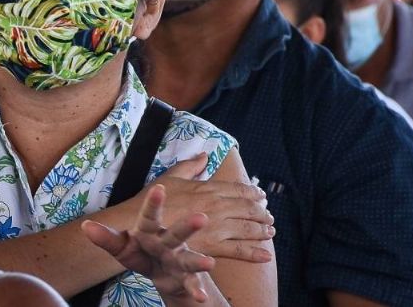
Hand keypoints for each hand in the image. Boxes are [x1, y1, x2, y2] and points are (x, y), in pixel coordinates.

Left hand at [83, 185, 215, 302]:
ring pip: (189, 259)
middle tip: (202, 218)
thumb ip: (106, 238)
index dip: (154, 203)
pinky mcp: (186, 279)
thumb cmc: (142, 253)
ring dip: (199, 261)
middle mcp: (169, 243)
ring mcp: (179, 260)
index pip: (150, 217)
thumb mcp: (122, 247)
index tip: (159, 188)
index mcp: (151, 232)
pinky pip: (192, 284)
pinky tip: (201, 297)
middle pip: (178, 234)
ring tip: (209, 264)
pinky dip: (197, 290)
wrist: (164, 274)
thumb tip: (85, 226)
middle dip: (188, 226)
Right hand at [149, 154, 274, 262]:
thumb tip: (204, 155)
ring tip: (270, 232)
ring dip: (262, 230)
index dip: (253, 192)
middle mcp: (217, 205)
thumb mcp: (171, 177)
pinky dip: (254, 252)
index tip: (261, 195)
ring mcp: (217, 226)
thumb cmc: (155, 202)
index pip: (239, 188)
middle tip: (269, 216)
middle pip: (248, 208)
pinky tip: (265, 256)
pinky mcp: (213, 246)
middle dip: (261, 212)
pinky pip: (238, 250)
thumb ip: (190, 166)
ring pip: (247, 228)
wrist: (142, 227)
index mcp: (208, 188)